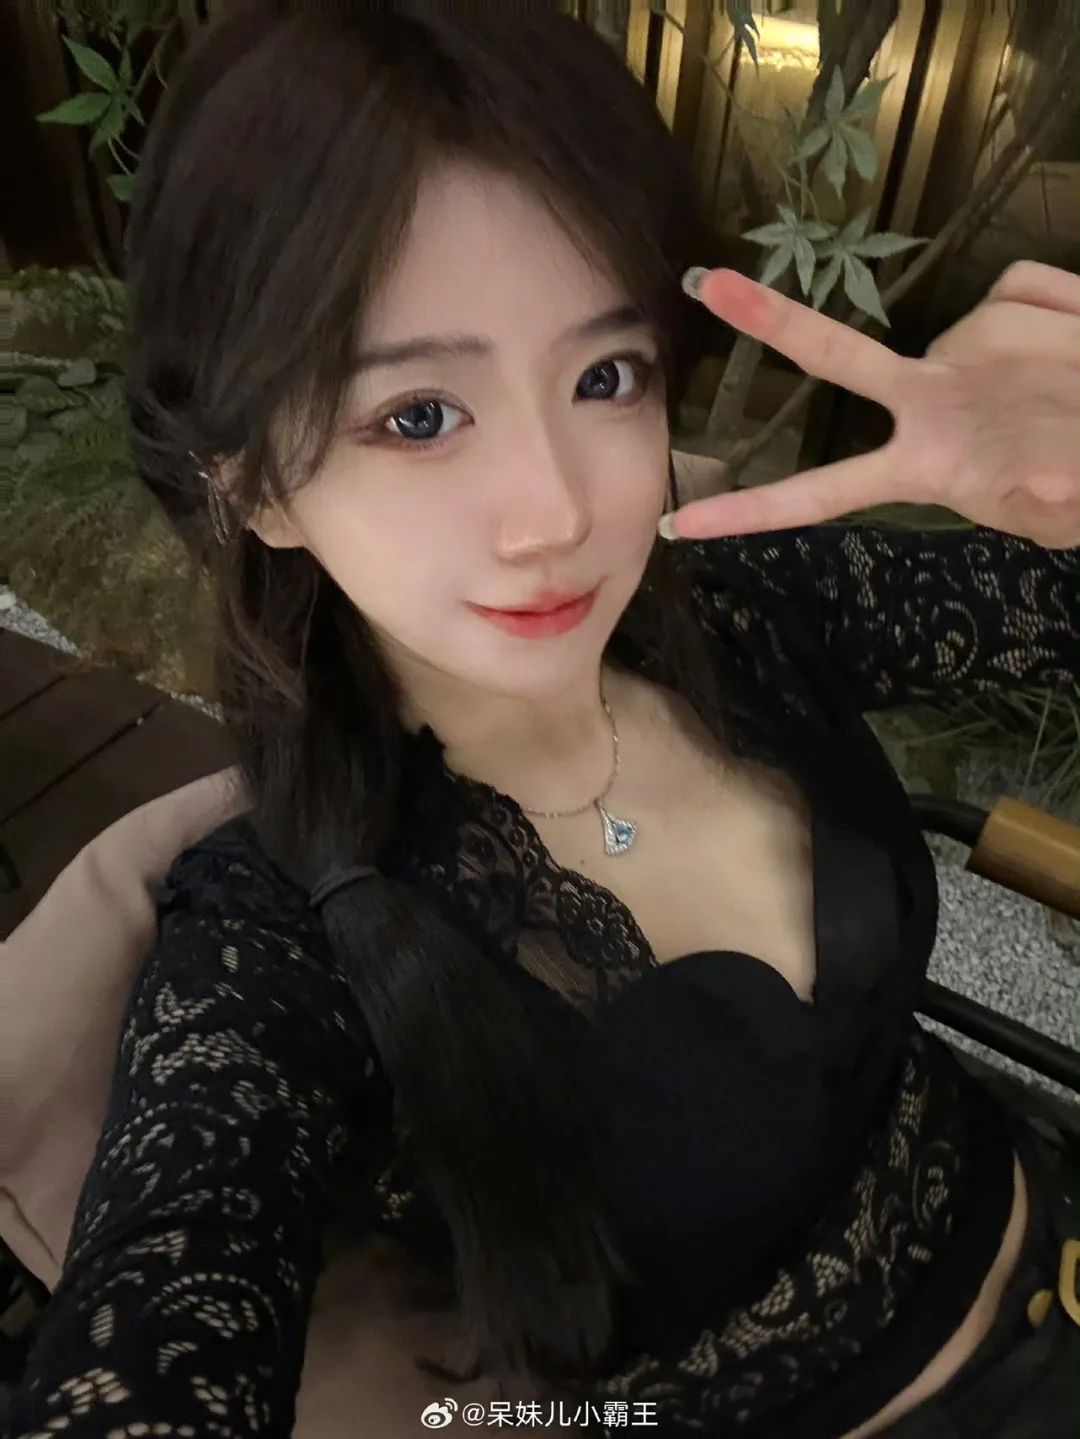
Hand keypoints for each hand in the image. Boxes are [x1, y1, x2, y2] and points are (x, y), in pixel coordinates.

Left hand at [663, 260, 1079, 548]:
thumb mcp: (1057, 509)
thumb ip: (1037, 497)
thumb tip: (1037, 476)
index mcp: (927, 464)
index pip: (827, 491)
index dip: (757, 509)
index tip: (684, 524)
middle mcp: (932, 400)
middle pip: (841, 357)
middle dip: (773, 321)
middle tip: (702, 283)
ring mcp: (969, 348)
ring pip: (992, 328)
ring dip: (1052, 356)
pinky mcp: (1015, 300)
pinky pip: (1034, 293)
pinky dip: (1070, 315)